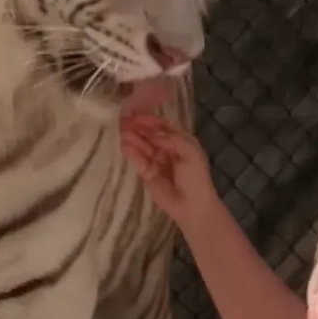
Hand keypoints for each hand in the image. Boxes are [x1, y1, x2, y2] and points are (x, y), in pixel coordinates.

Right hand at [118, 114, 222, 230]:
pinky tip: (124, 144)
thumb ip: (172, 139)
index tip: (136, 113)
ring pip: (142, 146)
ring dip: (133, 137)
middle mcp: (167, 148)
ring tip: (122, 131)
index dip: (150, 119)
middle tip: (123, 120)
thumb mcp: (190, 152)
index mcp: (180, 141)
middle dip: (138, 127)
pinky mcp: (147, 173)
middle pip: (150, 134)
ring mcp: (156, 161)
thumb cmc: (196, 177)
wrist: (192, 205)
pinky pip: (138, 160)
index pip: (163, 126)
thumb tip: (152, 132)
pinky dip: (131, 152)